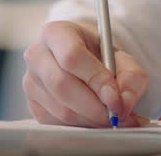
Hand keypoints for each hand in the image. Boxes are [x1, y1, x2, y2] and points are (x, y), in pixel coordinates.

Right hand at [22, 20, 149, 126]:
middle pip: (62, 85)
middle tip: (118, 116)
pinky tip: (97, 120)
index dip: (96, 80)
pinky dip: (82, 127)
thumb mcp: (123, 58)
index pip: (72, 57)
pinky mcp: (32, 105)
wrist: (82, 61)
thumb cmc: (101, 57)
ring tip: (114, 119)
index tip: (116, 100)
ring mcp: (30, 82)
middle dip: (94, 107)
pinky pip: (58, 123)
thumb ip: (130, 78)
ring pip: (61, 109)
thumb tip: (124, 105)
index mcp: (56, 33)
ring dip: (92, 120)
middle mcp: (37, 55)